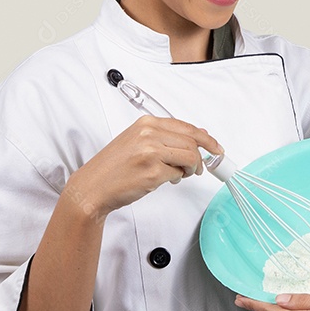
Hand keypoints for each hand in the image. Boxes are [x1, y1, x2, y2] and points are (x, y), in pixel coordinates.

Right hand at [67, 116, 221, 217]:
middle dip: (200, 158)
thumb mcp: (138, 142)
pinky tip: (163, 180)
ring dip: (190, 169)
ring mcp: (151, 152)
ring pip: (190, 157)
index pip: (187, 127)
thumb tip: (198, 134)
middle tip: (200, 168)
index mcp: (146, 123)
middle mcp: (149, 134)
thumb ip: (166, 136)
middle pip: (192, 142)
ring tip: (179, 175)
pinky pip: (178, 174)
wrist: (93, 187)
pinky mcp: (153, 171)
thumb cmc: (114, 167)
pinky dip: (175, 179)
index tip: (216, 147)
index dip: (206, 138)